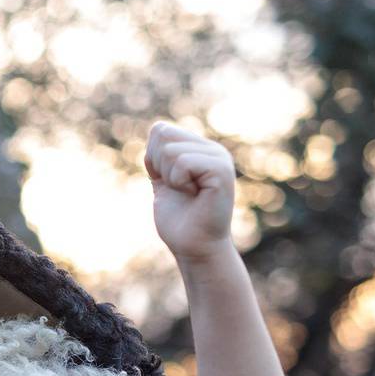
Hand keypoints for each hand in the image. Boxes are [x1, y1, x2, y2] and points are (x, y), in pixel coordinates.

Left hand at [144, 122, 237, 264]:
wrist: (194, 246)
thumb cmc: (178, 219)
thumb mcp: (163, 181)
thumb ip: (160, 157)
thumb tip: (158, 129)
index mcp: (199, 149)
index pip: (160, 130)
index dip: (153, 158)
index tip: (168, 182)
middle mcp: (212, 149)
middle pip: (163, 134)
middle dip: (159, 165)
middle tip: (178, 188)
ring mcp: (219, 157)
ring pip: (170, 150)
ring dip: (169, 177)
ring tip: (187, 192)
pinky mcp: (221, 169)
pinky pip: (182, 162)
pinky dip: (178, 181)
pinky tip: (193, 194)